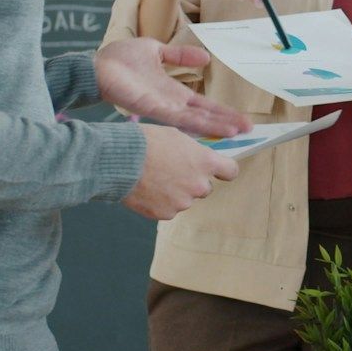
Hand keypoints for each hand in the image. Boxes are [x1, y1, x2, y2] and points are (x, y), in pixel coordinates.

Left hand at [96, 38, 250, 136]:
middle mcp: (171, 104)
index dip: (222, 111)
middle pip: (205, 116)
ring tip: (239, 130)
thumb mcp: (156, 51)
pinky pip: (180, 117)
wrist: (96, 67)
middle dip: (227, 122)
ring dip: (218, 125)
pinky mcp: (153, 109)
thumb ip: (179, 56)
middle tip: (250, 129)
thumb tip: (205, 58)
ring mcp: (163, 108)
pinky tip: (213, 126)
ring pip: (197, 120)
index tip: (241, 118)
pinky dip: (199, 123)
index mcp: (172, 92)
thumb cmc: (119, 60)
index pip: (202, 104)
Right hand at [122, 125, 238, 219]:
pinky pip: (169, 208)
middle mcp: (199, 185)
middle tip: (173, 171)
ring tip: (155, 179)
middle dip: (193, 181)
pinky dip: (161, 202)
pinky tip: (148, 189)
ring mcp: (183, 202)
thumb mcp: (177, 136)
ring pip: (185, 199)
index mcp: (205, 162)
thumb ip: (194, 151)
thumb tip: (199, 157)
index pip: (231, 171)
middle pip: (205, 188)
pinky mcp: (166, 214)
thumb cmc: (147, 142)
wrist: (120, 161)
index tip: (219, 170)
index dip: (225, 170)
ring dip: (176, 192)